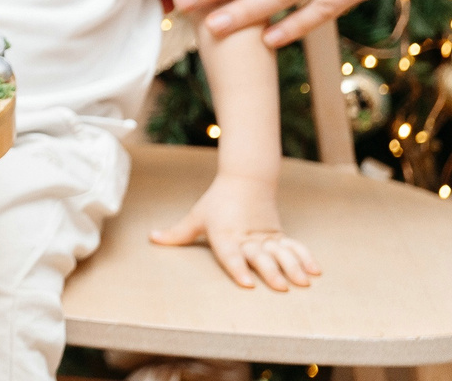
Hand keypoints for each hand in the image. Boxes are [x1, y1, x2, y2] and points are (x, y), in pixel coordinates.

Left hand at [149, 173, 319, 290]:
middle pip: (260, 256)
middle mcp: (246, 237)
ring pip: (281, 252)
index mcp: (224, 234)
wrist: (245, 180)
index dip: (238, 268)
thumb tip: (152, 238)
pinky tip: (316, 271)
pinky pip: (294, 246)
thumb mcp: (196, 217)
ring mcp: (265, 236)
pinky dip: (305, 256)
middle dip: (271, 271)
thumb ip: (177, 233)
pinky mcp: (278, 235)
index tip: (247, 284)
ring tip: (304, 282)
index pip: (230, 254)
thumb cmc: (216, 202)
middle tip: (281, 287)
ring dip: (293, 266)